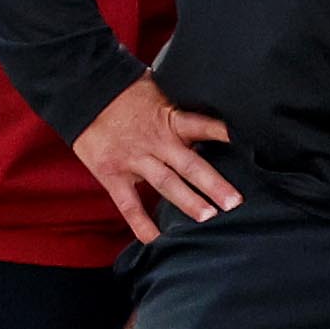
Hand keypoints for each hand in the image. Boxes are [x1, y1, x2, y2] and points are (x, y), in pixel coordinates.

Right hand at [75, 78, 238, 244]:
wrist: (83, 90)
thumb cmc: (124, 90)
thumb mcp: (159, 88)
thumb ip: (180, 104)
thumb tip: (211, 100)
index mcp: (168, 119)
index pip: (201, 125)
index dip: (223, 134)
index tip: (246, 147)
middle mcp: (155, 141)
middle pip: (189, 164)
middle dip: (212, 184)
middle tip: (234, 202)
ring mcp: (134, 159)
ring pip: (165, 184)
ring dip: (187, 201)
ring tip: (208, 217)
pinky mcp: (113, 174)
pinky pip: (129, 204)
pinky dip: (141, 224)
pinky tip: (156, 240)